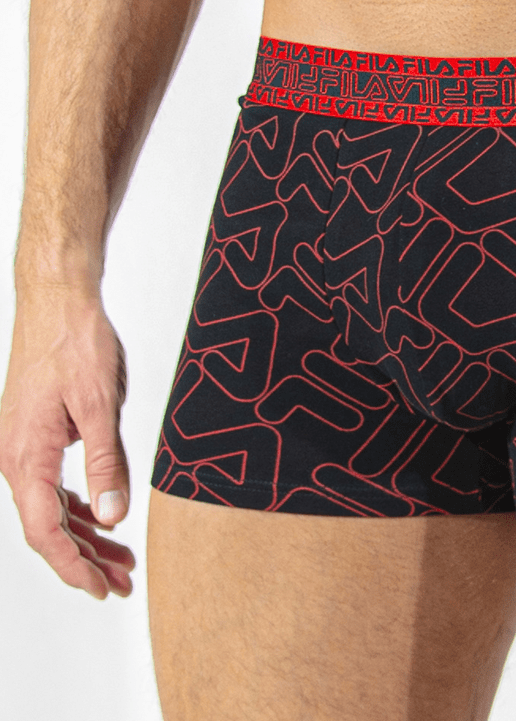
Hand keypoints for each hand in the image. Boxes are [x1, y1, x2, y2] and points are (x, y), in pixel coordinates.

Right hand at [0, 287, 135, 598]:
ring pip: (51, 508)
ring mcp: (24, 447)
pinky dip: (80, 506)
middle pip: (48, 527)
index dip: (74, 566)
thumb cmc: (75, 343)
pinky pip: (53, 484)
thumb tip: (113, 516)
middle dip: (86, 559)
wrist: (57, 302)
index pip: (44, 531)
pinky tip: (102, 517)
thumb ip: (107, 462)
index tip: (102, 588)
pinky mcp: (37, 435)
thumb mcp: (99, 404)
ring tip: (121, 560)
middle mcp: (16, 458)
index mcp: (25, 456)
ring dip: (86, 535)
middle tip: (123, 582)